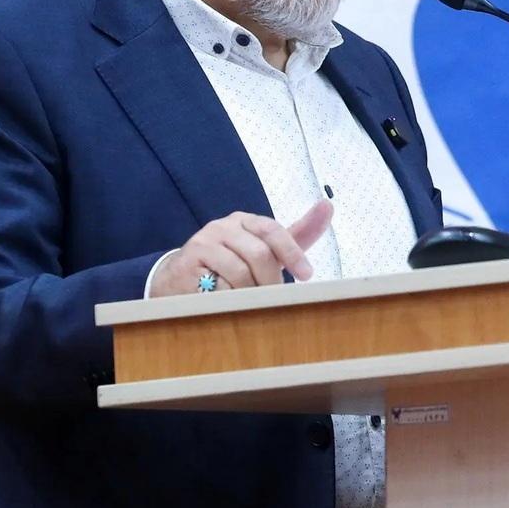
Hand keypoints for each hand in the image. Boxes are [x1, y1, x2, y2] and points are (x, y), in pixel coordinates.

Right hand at [152, 202, 334, 295]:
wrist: (181, 279)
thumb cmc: (231, 265)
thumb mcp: (264, 250)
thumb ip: (296, 235)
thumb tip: (327, 206)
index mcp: (244, 220)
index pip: (273, 230)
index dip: (292, 252)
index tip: (307, 275)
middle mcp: (222, 226)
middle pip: (259, 254)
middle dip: (271, 281)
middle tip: (274, 299)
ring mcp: (202, 243)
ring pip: (240, 273)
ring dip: (249, 293)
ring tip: (247, 301)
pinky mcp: (186, 264)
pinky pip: (217, 286)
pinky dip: (227, 299)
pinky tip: (223, 300)